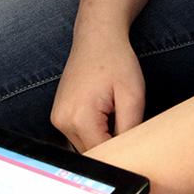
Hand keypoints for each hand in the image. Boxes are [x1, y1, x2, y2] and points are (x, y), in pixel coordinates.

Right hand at [50, 29, 144, 151]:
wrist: (97, 36)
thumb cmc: (116, 61)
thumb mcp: (133, 96)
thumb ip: (130, 131)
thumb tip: (130, 156)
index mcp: (79, 118)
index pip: (104, 156)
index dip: (123, 155)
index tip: (136, 146)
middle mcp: (62, 121)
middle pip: (93, 154)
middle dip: (112, 147)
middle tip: (129, 126)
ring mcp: (57, 118)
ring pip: (86, 147)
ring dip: (102, 139)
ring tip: (115, 114)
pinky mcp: (59, 115)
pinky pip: (79, 136)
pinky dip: (94, 132)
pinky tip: (105, 113)